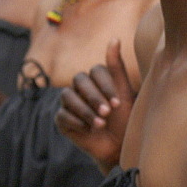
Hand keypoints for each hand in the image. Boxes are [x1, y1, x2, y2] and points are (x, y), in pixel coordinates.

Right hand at [54, 39, 133, 170]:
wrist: (119, 147)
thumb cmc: (124, 119)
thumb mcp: (124, 93)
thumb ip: (117, 67)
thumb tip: (114, 38)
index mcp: (97, 79)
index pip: (95, 71)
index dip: (105, 85)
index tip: (118, 102)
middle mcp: (81, 88)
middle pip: (80, 81)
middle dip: (95, 97)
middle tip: (108, 112)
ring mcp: (70, 103)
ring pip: (69, 96)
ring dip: (85, 110)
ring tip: (101, 124)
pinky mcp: (62, 120)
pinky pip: (62, 115)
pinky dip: (76, 122)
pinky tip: (89, 130)